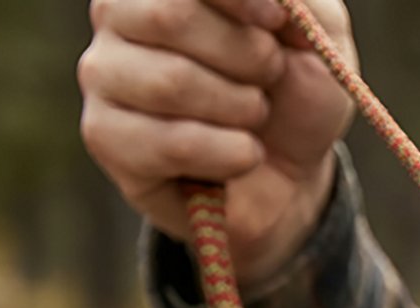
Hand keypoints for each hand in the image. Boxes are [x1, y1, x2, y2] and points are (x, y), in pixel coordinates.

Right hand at [79, 0, 356, 282]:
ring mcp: (104, 74)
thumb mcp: (315, 38)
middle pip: (170, 15)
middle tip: (270, 76)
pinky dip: (228, 153)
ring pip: (171, 80)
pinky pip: (169, 142)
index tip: (277, 20)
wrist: (289, 178)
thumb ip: (297, 1)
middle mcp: (116, 14)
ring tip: (256, 115)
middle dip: (244, 54)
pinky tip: (246, 154)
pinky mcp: (107, 136)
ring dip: (239, 106)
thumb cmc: (293, 96)